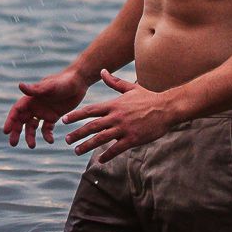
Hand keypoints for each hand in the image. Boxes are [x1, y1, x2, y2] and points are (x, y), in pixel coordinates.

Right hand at [3, 68, 91, 147]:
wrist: (78, 82)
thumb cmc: (63, 81)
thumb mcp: (50, 87)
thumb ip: (35, 89)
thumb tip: (20, 85)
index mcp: (31, 98)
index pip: (16, 111)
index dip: (10, 121)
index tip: (6, 131)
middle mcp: (35, 106)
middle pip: (21, 120)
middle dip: (16, 131)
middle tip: (13, 143)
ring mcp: (43, 111)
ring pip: (32, 126)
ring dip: (30, 136)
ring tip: (32, 146)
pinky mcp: (53, 116)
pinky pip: (47, 128)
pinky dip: (47, 135)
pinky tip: (50, 141)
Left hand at [61, 69, 180, 161]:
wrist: (167, 107)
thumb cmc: (149, 97)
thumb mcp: (130, 88)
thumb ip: (114, 82)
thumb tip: (102, 71)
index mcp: (114, 105)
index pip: (90, 110)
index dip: (75, 115)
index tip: (64, 120)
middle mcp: (116, 116)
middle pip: (91, 126)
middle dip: (77, 133)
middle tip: (66, 140)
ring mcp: (124, 128)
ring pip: (101, 138)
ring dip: (87, 145)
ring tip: (77, 151)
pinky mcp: (133, 139)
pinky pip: (116, 148)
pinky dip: (107, 155)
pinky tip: (100, 160)